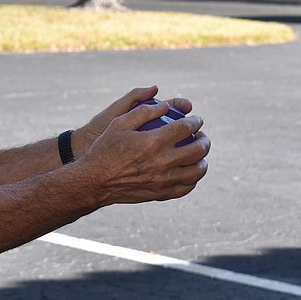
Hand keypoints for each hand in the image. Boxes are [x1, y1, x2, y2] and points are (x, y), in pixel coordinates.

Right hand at [75, 97, 209, 206]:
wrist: (95, 181)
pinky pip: (186, 187)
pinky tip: (190, 172)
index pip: (185, 128)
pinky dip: (193, 178)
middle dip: (204, 140)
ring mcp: (163, 181)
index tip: (197, 119)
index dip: (195, 121)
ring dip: (203, 160)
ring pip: (197, 171)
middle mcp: (162, 162)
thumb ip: (143, 111)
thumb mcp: (118, 123)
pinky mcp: (161, 194)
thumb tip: (166, 105)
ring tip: (200, 154)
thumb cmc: (105, 149)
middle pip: (197, 150)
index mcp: (153, 142)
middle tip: (201, 135)